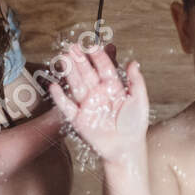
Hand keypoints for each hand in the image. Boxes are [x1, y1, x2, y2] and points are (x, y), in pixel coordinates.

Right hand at [48, 41, 149, 162]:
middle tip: (72, 47)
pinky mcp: (79, 119)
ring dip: (69, 73)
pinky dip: (60, 97)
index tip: (92, 45)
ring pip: (76, 85)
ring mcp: (88, 105)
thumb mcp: (139, 101)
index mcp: (113, 88)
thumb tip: (133, 62)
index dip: (98, 57)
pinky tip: (54, 86)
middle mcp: (98, 94)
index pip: (104, 68)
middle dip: (80, 60)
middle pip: (87, 74)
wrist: (126, 148)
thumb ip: (136, 82)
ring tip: (63, 59)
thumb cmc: (134, 125)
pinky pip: (67, 107)